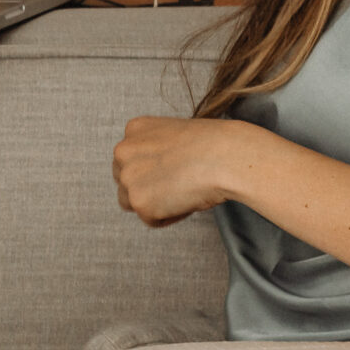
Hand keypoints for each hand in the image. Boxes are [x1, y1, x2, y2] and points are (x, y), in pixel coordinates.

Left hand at [112, 116, 248, 226]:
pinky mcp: (139, 201)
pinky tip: (187, 201)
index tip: (174, 170)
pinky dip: (169, 217)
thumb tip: (155, 174)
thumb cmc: (214, 146)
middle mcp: (123, 150)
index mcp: (134, 129)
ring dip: (154, 204)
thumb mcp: (176, 135)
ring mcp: (128, 176)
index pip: (130, 158)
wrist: (227, 156)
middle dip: (147, 187)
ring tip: (182, 193)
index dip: (154, 169)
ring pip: (131, 202)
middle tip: (178, 185)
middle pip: (125, 181)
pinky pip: (151, 220)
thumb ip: (157, 150)